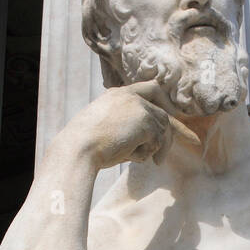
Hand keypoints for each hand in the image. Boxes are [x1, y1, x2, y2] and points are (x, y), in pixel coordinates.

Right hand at [59, 82, 175, 172]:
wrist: (78, 148)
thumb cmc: (85, 145)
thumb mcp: (104, 126)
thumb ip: (126, 125)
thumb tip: (151, 142)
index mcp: (118, 94)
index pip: (151, 89)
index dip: (163, 103)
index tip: (171, 118)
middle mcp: (131, 96)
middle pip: (162, 115)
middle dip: (165, 138)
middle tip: (159, 160)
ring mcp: (140, 108)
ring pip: (161, 131)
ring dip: (149, 149)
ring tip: (127, 156)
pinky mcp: (146, 122)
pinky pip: (155, 144)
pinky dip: (143, 154)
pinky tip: (125, 154)